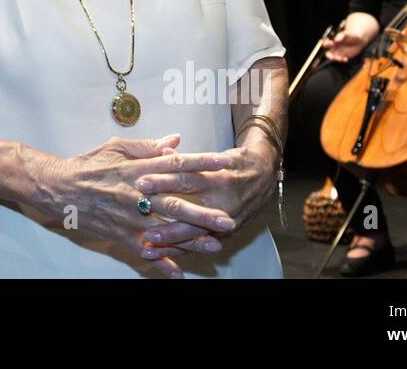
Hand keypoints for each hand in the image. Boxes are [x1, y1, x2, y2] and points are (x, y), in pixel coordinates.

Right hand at [48, 134, 234, 277]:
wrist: (60, 188)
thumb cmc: (89, 165)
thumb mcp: (116, 147)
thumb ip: (148, 146)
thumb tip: (175, 141)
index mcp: (137, 169)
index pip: (174, 165)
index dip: (200, 163)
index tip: (223, 164)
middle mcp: (136, 194)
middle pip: (175, 203)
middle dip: (203, 212)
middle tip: (227, 219)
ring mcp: (128, 217)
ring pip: (165, 230)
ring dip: (191, 239)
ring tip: (214, 244)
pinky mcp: (120, 234)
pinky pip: (145, 251)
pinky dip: (161, 263)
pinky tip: (178, 272)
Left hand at [130, 136, 277, 260]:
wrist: (266, 178)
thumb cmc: (237, 163)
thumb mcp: (216, 155)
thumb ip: (187, 158)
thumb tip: (162, 151)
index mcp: (218, 178)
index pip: (186, 178)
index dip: (162, 180)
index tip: (140, 182)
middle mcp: (223, 202)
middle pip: (188, 210)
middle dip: (162, 213)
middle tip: (140, 219)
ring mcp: (225, 222)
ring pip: (193, 235)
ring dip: (169, 241)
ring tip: (146, 245)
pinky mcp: (225, 235)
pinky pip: (199, 246)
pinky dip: (181, 251)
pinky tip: (162, 255)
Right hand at [321, 27, 369, 62]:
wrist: (359, 41)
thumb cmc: (351, 36)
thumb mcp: (347, 34)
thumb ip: (341, 35)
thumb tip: (336, 40)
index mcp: (333, 41)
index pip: (325, 43)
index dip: (325, 44)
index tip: (331, 43)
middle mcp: (334, 48)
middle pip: (327, 53)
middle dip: (329, 56)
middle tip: (332, 57)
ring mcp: (338, 53)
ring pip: (333, 58)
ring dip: (335, 59)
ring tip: (341, 58)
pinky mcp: (343, 57)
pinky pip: (340, 60)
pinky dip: (342, 60)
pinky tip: (346, 59)